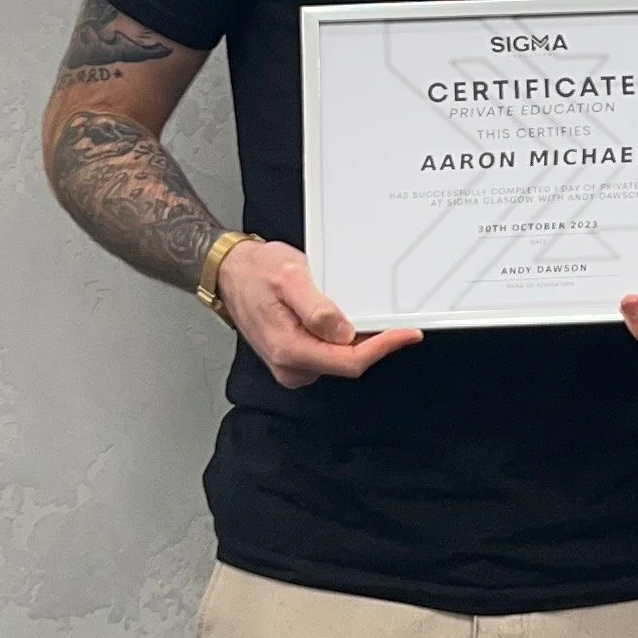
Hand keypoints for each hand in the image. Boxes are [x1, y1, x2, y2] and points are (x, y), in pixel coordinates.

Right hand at [217, 238, 423, 387]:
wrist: (229, 273)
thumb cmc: (255, 271)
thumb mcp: (290, 278)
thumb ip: (317, 309)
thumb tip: (343, 333)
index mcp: (289, 349)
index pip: (349, 362)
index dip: (382, 348)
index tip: (407, 334)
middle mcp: (290, 366)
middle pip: (348, 363)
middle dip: (372, 341)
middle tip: (391, 316)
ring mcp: (291, 366)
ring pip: (339, 359)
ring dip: (355, 338)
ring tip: (354, 307)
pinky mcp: (294, 359)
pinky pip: (328, 354)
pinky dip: (340, 338)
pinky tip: (339, 318)